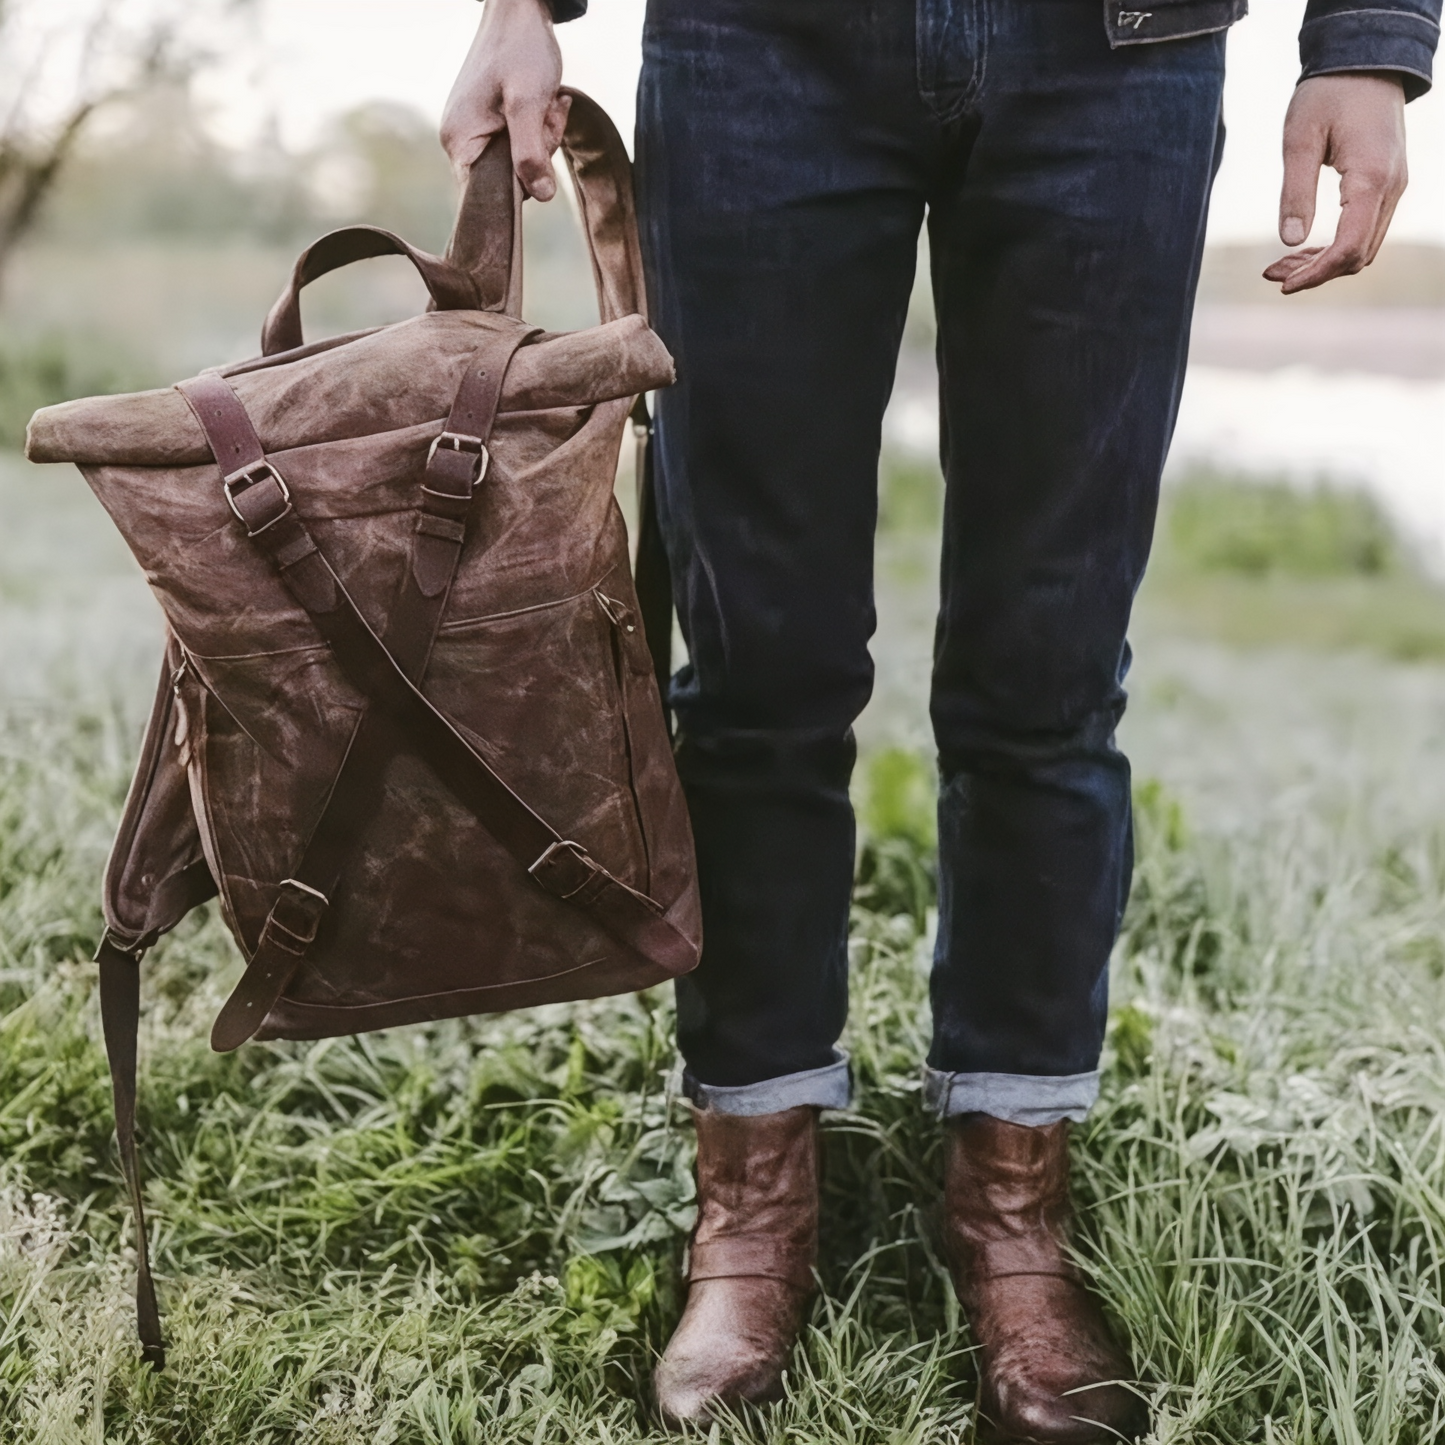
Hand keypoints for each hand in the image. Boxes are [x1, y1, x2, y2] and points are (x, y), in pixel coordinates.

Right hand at [441, 0, 571, 200]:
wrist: (518, 11)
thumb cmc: (521, 50)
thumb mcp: (528, 103)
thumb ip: (531, 153)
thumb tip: (541, 197)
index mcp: (459, 142)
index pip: (487, 196)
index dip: (519, 185)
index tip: (539, 152)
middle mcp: (459, 142)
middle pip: (508, 179)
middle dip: (538, 153)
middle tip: (547, 116)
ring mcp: (474, 132)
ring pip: (518, 162)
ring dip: (543, 138)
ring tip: (547, 104)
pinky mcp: (488, 124)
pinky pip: (520, 144)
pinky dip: (539, 129)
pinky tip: (545, 103)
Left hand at [1263, 73, 1406, 293]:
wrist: (1364, 62)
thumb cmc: (1329, 94)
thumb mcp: (1300, 139)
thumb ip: (1295, 192)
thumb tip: (1290, 241)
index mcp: (1371, 179)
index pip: (1349, 247)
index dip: (1316, 274)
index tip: (1282, 284)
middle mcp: (1391, 188)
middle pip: (1358, 255)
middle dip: (1315, 273)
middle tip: (1270, 272)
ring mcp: (1394, 187)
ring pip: (1363, 247)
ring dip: (1324, 263)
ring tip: (1280, 264)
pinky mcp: (1387, 185)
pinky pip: (1365, 230)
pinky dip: (1335, 246)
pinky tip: (1303, 248)